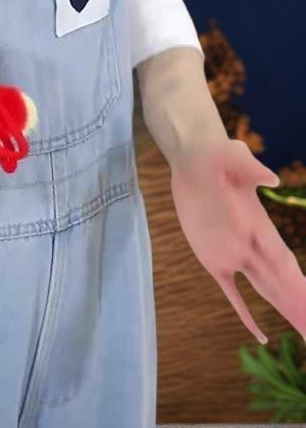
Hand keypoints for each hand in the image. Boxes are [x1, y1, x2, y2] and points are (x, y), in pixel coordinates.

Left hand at [170, 137, 305, 343]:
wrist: (193, 158)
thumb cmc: (215, 154)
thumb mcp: (230, 155)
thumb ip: (250, 167)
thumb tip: (271, 178)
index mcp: (259, 227)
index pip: (285, 264)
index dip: (300, 288)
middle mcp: (252, 245)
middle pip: (281, 285)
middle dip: (299, 311)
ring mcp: (234, 253)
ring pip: (265, 291)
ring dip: (285, 314)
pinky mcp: (213, 257)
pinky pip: (232, 290)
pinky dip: (245, 312)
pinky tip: (259, 334)